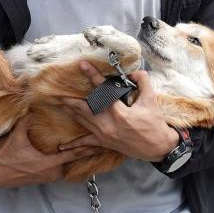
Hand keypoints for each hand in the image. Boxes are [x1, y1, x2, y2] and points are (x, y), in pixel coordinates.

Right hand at [0, 115, 105, 187]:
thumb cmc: (4, 156)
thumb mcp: (16, 136)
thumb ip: (27, 120)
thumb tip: (33, 104)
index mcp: (49, 163)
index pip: (74, 154)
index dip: (88, 147)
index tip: (101, 142)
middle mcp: (52, 172)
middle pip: (74, 161)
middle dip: (85, 151)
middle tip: (99, 142)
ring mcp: (48, 177)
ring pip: (67, 166)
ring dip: (75, 156)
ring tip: (87, 146)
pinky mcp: (43, 179)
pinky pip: (59, 169)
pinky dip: (65, 161)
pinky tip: (67, 153)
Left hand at [57, 63, 178, 162]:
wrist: (157, 147)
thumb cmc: (155, 123)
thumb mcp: (151, 100)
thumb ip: (142, 81)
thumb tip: (134, 72)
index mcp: (119, 113)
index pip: (102, 91)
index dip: (92, 76)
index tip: (82, 65)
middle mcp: (108, 125)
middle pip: (84, 108)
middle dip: (69, 99)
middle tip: (55, 91)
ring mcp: (104, 135)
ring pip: (82, 121)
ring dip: (70, 111)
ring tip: (57, 103)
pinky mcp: (104, 143)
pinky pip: (86, 144)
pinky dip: (74, 145)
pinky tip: (62, 147)